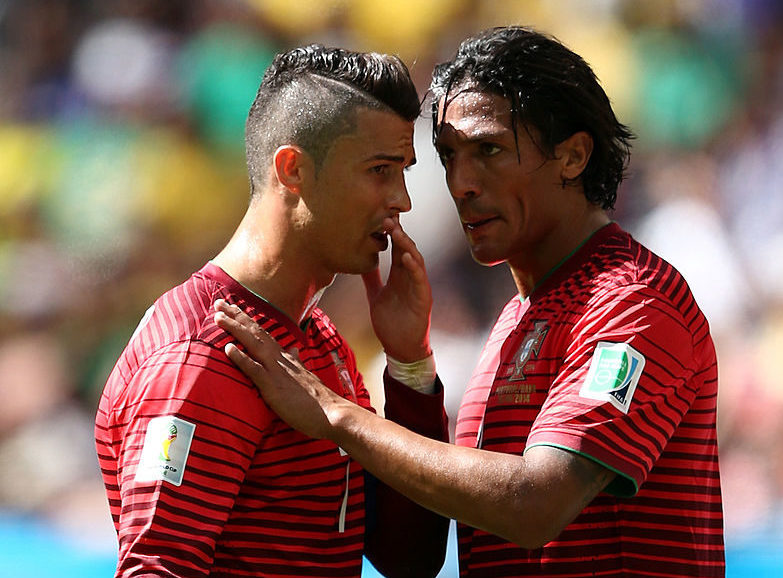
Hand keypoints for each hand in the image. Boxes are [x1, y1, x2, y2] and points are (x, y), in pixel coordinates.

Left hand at [213, 299, 348, 439]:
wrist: (332, 412)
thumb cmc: (318, 400)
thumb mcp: (306, 375)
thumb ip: (297, 362)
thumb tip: (293, 349)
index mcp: (286, 357)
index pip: (263, 333)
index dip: (247, 320)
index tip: (233, 308)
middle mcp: (280, 359)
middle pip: (255, 332)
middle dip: (236, 316)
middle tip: (218, 302)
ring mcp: (277, 371)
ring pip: (253, 344)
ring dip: (235, 328)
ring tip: (218, 317)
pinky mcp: (273, 387)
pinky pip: (254, 369)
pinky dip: (241, 357)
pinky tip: (228, 348)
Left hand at [362, 217, 432, 361]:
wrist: (401, 348)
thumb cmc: (391, 323)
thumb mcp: (375, 295)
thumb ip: (370, 278)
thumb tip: (359, 261)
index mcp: (399, 275)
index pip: (396, 248)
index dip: (390, 233)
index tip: (380, 216)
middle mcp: (409, 277)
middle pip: (406, 249)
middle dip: (398, 232)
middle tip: (386, 216)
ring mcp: (418, 286)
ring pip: (415, 259)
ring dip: (406, 245)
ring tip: (396, 231)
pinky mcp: (423, 298)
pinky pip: (420, 279)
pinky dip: (414, 267)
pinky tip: (407, 257)